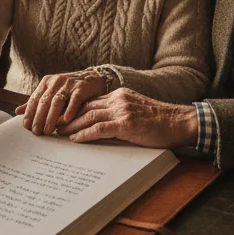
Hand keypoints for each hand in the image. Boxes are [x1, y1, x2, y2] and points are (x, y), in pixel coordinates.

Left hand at [15, 71, 106, 134]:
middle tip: (37, 132)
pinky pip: (74, 100)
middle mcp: (56, 81)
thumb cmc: (68, 89)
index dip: (30, 114)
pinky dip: (69, 110)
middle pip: (45, 101)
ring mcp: (69, 84)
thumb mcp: (51, 93)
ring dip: (52, 117)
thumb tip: (17, 111)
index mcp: (46, 83)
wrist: (91, 78)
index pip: (34, 99)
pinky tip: (65, 121)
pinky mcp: (81, 87)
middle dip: (39, 118)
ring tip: (49, 130)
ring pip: (57, 101)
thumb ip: (36, 102)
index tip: (27, 127)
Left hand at [57, 88, 198, 148]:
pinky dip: (85, 134)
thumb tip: (103, 124)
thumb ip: (120, 113)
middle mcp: (119, 99)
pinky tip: (75, 139)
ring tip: (59, 133)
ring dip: (71, 126)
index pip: (91, 101)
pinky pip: (99, 128)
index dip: (75, 109)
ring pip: (89, 116)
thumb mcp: (138, 110)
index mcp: (121, 95)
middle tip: (54, 125)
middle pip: (86, 106)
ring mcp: (122, 111)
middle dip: (68, 117)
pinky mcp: (126, 124)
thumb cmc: (162, 121)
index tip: (62, 116)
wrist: (180, 122)